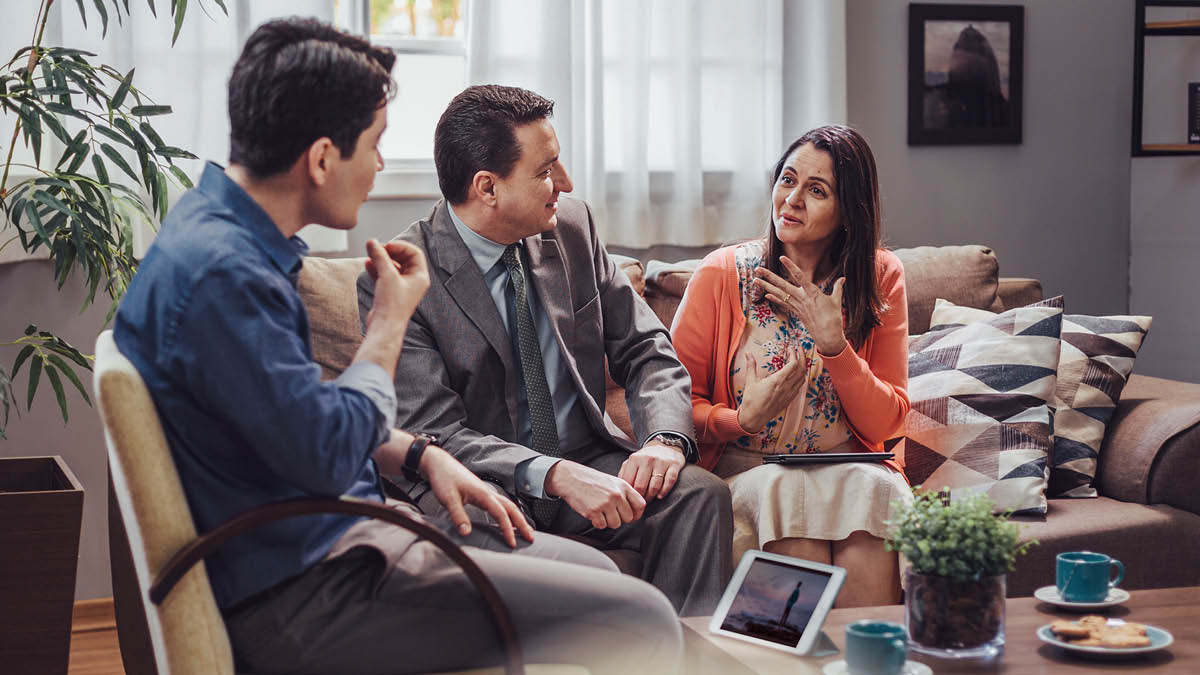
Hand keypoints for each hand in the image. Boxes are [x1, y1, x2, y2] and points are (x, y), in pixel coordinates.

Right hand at [364, 239, 429, 336]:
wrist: (384, 327)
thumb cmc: (392, 305)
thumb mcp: (387, 275)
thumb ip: (379, 256)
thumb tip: (372, 242)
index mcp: (420, 277)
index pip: (414, 253)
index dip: (400, 246)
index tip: (386, 246)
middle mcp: (413, 281)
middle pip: (403, 258)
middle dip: (389, 252)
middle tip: (377, 249)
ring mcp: (402, 287)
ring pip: (392, 267)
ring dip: (381, 260)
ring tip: (369, 256)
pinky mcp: (390, 292)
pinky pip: (385, 275)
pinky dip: (377, 269)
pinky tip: (367, 264)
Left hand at [419, 445, 534, 547]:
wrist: (438, 463)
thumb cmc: (443, 478)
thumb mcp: (448, 498)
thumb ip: (458, 515)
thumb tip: (466, 533)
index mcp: (483, 494)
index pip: (501, 514)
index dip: (507, 529)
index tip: (511, 543)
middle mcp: (488, 492)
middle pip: (511, 508)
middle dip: (522, 523)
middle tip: (530, 538)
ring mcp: (485, 492)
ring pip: (507, 505)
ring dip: (517, 518)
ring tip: (524, 531)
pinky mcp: (481, 493)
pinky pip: (499, 504)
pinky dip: (507, 513)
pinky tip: (506, 520)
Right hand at [545, 460, 645, 529]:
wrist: (570, 478)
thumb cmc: (590, 480)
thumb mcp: (612, 481)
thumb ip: (624, 493)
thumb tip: (634, 509)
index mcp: (623, 486)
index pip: (640, 504)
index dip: (637, 514)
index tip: (631, 516)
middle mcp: (616, 494)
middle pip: (628, 517)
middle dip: (620, 519)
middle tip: (611, 514)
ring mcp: (605, 503)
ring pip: (616, 524)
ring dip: (608, 522)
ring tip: (601, 512)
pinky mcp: (594, 511)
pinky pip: (602, 525)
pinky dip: (597, 522)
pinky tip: (593, 513)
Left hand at [618, 442, 685, 499]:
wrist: (665, 446)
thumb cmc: (646, 459)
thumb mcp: (632, 462)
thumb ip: (624, 473)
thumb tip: (620, 490)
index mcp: (635, 459)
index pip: (629, 482)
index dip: (629, 493)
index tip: (631, 499)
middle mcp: (648, 459)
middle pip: (641, 486)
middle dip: (640, 497)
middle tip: (641, 502)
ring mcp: (661, 462)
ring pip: (654, 486)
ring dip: (651, 496)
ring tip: (649, 499)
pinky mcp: (674, 465)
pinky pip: (669, 482)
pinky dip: (664, 491)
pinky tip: (660, 496)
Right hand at [735, 349, 809, 432]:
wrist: (754, 418)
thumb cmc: (751, 400)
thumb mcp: (750, 381)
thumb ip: (751, 365)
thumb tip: (748, 354)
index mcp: (778, 380)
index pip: (793, 364)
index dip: (794, 354)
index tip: (790, 348)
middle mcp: (786, 387)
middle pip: (801, 369)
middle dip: (802, 357)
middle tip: (799, 349)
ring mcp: (789, 394)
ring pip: (803, 378)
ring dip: (803, 367)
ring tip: (799, 360)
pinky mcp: (789, 400)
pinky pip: (799, 387)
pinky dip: (800, 378)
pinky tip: (796, 375)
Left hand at [754, 257, 847, 355]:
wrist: (828, 336)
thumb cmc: (834, 318)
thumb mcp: (836, 301)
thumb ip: (838, 288)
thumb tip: (843, 279)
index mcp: (812, 292)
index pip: (799, 276)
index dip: (790, 266)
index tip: (782, 257)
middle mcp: (801, 298)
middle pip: (782, 285)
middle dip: (769, 276)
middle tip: (757, 269)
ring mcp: (797, 306)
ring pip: (778, 294)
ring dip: (766, 286)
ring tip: (756, 280)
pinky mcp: (796, 313)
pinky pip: (783, 304)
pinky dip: (775, 298)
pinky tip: (766, 294)